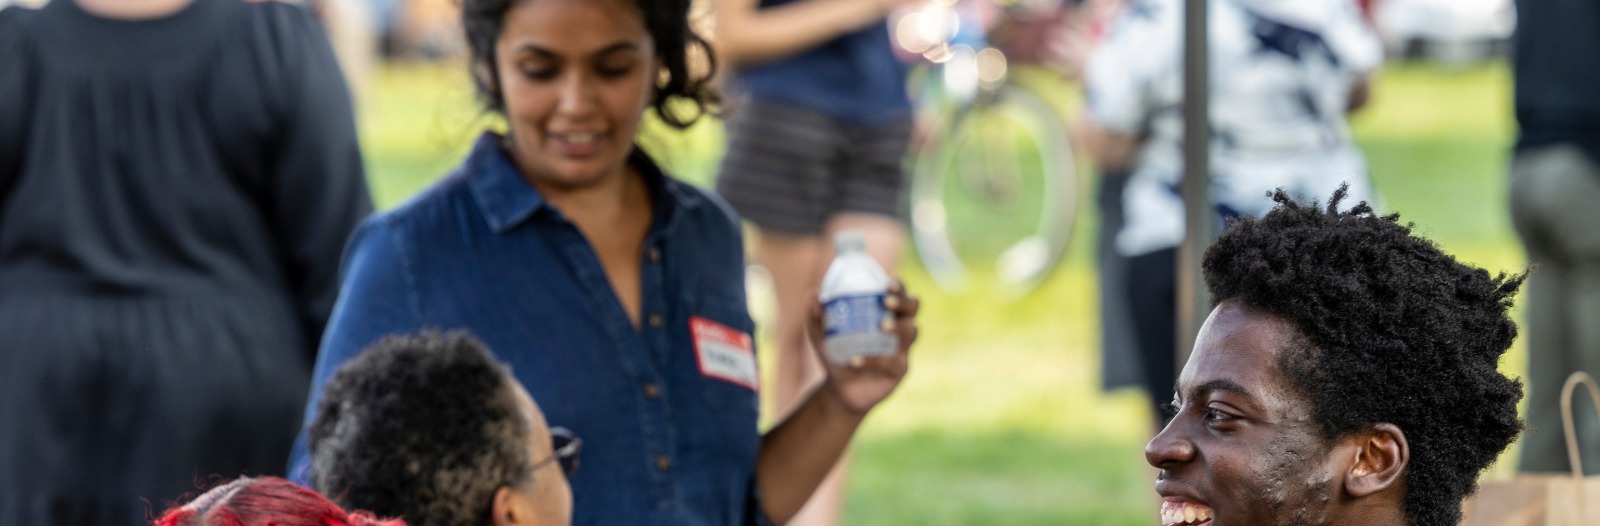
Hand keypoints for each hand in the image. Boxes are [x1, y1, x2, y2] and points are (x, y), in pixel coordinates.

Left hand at [807, 280, 920, 414]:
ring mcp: (901, 349)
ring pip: (912, 331)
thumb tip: (815, 294)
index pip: (898, 293)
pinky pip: (893, 362)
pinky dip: (874, 359)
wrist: (838, 389)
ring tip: (881, 326)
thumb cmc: (834, 354)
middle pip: (913, 307)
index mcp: (883, 313)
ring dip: (898, 326)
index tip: (887, 283)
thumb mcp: (820, 335)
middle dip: (904, 301)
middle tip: (886, 301)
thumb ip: (815, 316)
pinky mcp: (899, 370)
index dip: (899, 286)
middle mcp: (897, 328)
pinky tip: (855, 360)